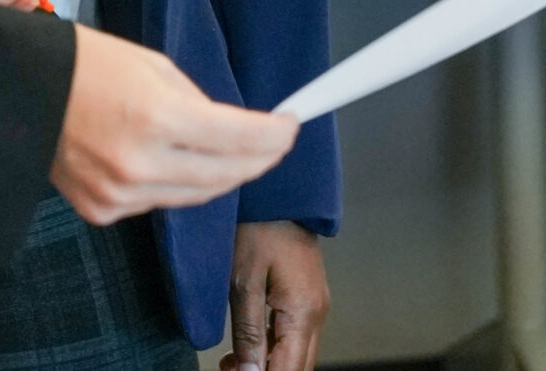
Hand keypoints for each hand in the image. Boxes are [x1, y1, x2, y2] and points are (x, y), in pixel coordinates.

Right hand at [50, 25, 299, 224]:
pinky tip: (171, 161)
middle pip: (226, 176)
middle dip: (258, 159)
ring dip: (219, 174)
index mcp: (156, 115)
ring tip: (229, 151)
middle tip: (274, 143)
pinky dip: (173, 184)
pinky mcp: (103, 210)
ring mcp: (120, 194)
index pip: (240, 138)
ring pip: (196, 196)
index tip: (291, 126)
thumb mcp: (153, 65)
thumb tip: (234, 130)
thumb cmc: (84, 63)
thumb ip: (198, 102)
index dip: (275, 135)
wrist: (17, 89)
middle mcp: (141, 163)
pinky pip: (157, 203)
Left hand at [223, 220, 329, 370]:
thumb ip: (247, 332)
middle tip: (228, 370)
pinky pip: (295, 337)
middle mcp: (317, 313)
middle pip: (298, 367)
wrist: (278, 193)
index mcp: (303, 312)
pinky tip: (245, 348)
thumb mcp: (243, 281)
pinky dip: (273, 349)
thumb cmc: (258, 227)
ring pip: (298, 355)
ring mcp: (315, 306)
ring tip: (230, 363)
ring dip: (268, 364)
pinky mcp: (308, 298)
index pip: (288, 369)